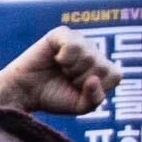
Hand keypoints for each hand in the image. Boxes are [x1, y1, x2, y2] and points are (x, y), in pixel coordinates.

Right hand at [0, 27, 115, 117]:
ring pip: (89, 55)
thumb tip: (94, 79)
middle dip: (82, 80)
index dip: (97, 88)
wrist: (26, 92)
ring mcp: (78, 40)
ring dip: (72, 70)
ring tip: (62, 70)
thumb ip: (95, 98)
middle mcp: (92, 51)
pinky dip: (65, 58)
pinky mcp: (61, 34)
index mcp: (101, 67)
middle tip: (68, 80)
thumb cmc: (54, 97)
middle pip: (102, 66)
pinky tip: (56, 60)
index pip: (115, 75)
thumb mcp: (80, 107)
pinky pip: (73, 45)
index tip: (80, 90)